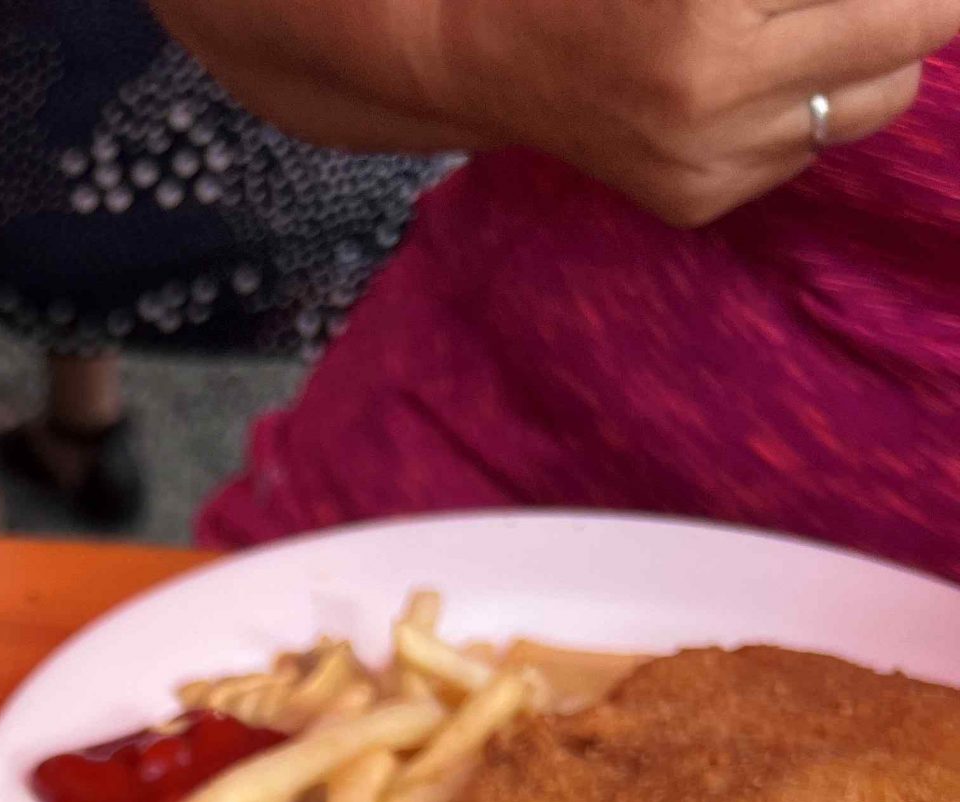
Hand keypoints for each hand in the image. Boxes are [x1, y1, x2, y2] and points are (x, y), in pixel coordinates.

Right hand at [149, 0, 957, 223]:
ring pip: (867, 106)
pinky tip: (743, 71)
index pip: (902, 1)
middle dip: (904, 5)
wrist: (471, 46)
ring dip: (862, 52)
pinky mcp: (697, 204)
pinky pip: (805, 148)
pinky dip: (801, 102)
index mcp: (709, 22)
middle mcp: (716, 107)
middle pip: (907, 50)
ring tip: (792, 21)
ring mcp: (708, 169)